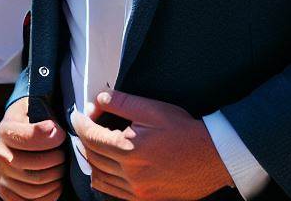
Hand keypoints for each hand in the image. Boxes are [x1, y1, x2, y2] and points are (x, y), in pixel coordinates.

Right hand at [0, 96, 66, 200]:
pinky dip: (48, 196)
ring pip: (33, 188)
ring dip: (54, 179)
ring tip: (61, 168)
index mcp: (5, 130)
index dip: (47, 139)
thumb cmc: (34, 120)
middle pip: (32, 167)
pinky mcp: (6, 191)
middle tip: (63, 154)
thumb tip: (54, 131)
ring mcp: (1, 174)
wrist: (22, 132)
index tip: (61, 135)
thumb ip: (45, 117)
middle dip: (54, 161)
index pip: (25, 138)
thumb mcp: (37, 109)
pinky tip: (55, 184)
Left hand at [70, 90, 232, 200]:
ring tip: (94, 143)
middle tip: (86, 124)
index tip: (78, 114)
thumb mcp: (152, 109)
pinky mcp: (145, 199)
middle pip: (92, 156)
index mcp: (129, 150)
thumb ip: (122, 102)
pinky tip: (106, 166)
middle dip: (84, 138)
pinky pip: (113, 192)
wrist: (212, 157)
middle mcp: (130, 174)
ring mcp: (138, 191)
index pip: (90, 137)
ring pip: (100, 177)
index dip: (80, 123)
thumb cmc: (183, 131)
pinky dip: (104, 178)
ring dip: (92, 159)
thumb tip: (98, 98)